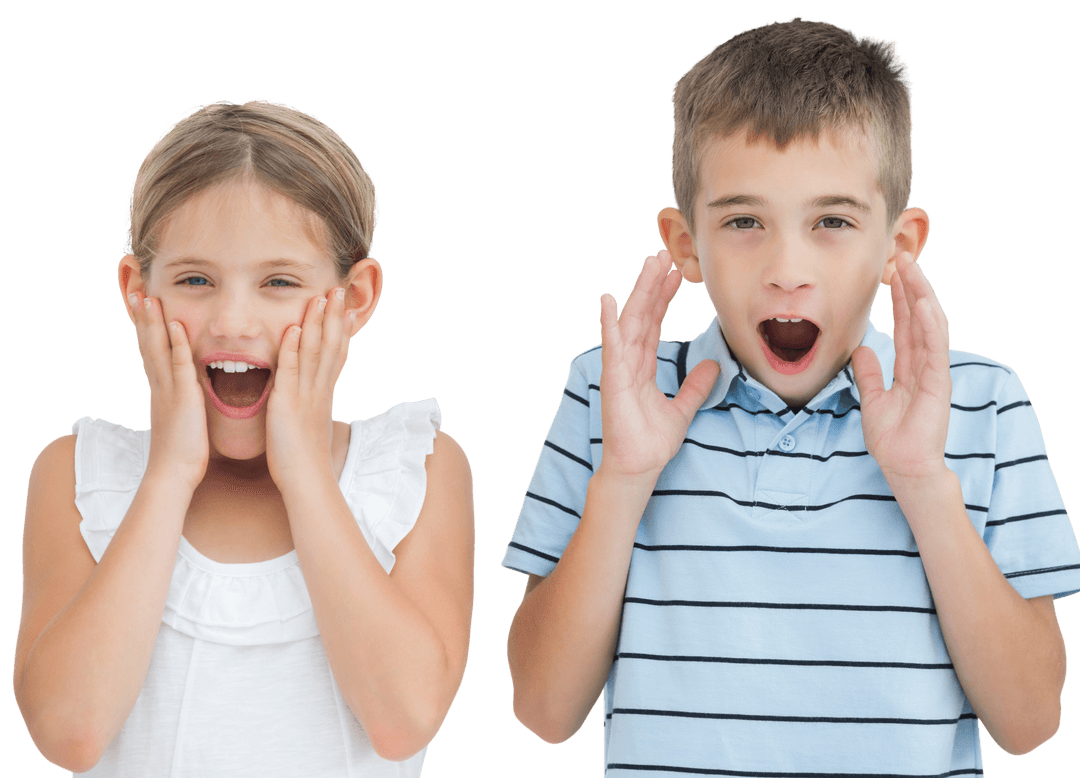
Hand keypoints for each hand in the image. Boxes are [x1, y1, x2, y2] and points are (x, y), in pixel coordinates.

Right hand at [129, 293, 208, 491]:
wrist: (172, 475)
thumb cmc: (181, 453)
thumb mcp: (180, 421)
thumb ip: (181, 404)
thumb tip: (186, 396)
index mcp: (161, 391)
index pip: (150, 353)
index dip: (146, 330)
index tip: (143, 308)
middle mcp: (160, 387)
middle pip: (147, 345)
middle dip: (142, 318)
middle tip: (136, 291)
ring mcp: (168, 391)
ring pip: (157, 350)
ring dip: (153, 323)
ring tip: (148, 297)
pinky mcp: (182, 399)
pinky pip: (178, 366)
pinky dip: (175, 344)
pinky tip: (174, 325)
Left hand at [265, 286, 352, 489]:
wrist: (307, 481)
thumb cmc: (305, 460)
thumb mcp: (311, 426)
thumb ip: (310, 408)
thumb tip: (311, 402)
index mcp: (324, 394)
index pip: (337, 354)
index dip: (342, 329)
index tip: (347, 308)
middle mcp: (319, 390)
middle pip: (331, 346)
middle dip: (335, 316)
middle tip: (340, 289)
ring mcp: (305, 396)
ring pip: (314, 352)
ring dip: (317, 323)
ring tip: (322, 297)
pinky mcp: (287, 404)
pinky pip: (290, 371)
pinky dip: (292, 349)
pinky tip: (294, 328)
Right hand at [597, 251, 719, 478]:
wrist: (639, 468)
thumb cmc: (651, 442)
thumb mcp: (683, 409)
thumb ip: (696, 387)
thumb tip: (715, 366)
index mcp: (642, 366)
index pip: (653, 323)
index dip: (664, 298)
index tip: (677, 274)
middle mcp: (628, 362)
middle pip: (642, 315)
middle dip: (652, 285)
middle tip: (664, 255)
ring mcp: (619, 369)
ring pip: (630, 322)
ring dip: (639, 292)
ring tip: (650, 264)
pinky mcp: (614, 381)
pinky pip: (613, 347)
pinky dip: (610, 323)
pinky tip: (609, 299)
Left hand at [852, 253, 951, 482]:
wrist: (904, 465)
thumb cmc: (893, 438)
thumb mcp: (872, 398)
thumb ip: (869, 373)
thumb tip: (861, 348)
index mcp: (911, 366)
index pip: (907, 324)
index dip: (901, 298)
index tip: (892, 273)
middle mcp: (925, 364)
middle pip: (920, 318)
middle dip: (912, 287)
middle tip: (903, 257)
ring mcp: (934, 371)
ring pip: (930, 325)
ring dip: (922, 296)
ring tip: (912, 269)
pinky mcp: (939, 382)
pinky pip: (935, 348)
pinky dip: (931, 324)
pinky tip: (925, 303)